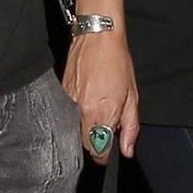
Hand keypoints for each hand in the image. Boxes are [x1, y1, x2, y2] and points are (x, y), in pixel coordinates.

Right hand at [64, 28, 138, 157]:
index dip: (104, 155)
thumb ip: (130, 127)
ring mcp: (68, 103)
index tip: (107, 153)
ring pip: (73, 130)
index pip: (99, 149)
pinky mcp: (60, 93)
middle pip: (84, 143)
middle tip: (104, 133)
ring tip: (95, 114)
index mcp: (103, 113)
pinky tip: (84, 102)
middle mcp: (82, 111)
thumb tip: (126, 150)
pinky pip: (65, 114)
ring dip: (84, 129)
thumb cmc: (118, 62)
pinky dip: (74, 115)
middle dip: (94, 143)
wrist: (97, 36)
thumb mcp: (132, 97)